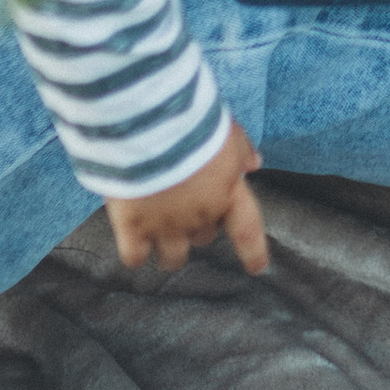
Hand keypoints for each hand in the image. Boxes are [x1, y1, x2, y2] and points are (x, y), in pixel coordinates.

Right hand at [103, 118, 270, 275]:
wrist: (146, 123)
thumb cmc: (190, 121)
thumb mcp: (225, 130)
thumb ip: (241, 150)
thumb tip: (255, 163)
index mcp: (227, 192)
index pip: (248, 231)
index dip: (254, 252)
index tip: (257, 267)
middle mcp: (199, 215)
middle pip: (204, 237)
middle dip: (197, 227)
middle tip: (184, 209)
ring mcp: (166, 224)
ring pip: (172, 257)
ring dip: (170, 250)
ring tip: (161, 240)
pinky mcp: (132, 226)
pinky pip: (135, 257)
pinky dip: (135, 254)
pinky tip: (134, 246)